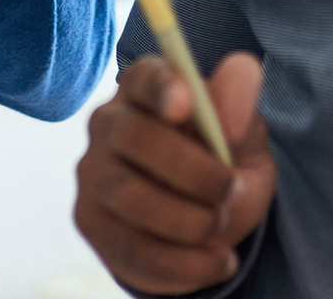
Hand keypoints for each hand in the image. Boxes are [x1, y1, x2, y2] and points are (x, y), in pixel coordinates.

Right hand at [75, 52, 275, 292]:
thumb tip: (243, 69)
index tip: (186, 103)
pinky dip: (187, 264)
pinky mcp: (89, 219)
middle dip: (194, 172)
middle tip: (230, 190)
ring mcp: (92, 171)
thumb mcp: (243, 140)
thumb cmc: (219, 164)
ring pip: (133, 198)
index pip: (144, 78)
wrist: (202, 224)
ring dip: (192, 221)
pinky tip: (215, 259)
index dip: (162, 87)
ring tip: (219, 226)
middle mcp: (107, 123)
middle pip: (134, 137)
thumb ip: (239, 108)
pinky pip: (134, 249)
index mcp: (143, 90)